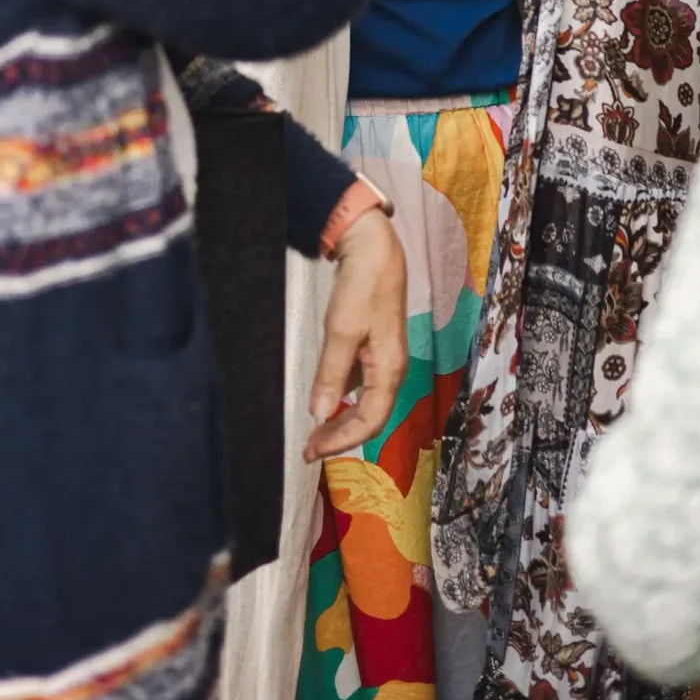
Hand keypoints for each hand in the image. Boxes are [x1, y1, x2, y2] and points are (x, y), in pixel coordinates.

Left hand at [304, 210, 407, 462]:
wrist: (374, 248)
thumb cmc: (362, 288)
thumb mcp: (342, 330)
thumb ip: (331, 374)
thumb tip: (320, 414)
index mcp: (390, 369)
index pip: (370, 421)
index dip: (342, 441)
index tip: (313, 450)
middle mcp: (390, 369)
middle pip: (369, 416)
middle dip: (340, 436)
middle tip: (309, 448)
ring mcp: (382, 358)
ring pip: (364, 402)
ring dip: (340, 419)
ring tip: (313, 431)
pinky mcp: (372, 346)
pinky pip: (359, 384)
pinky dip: (341, 398)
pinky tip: (323, 399)